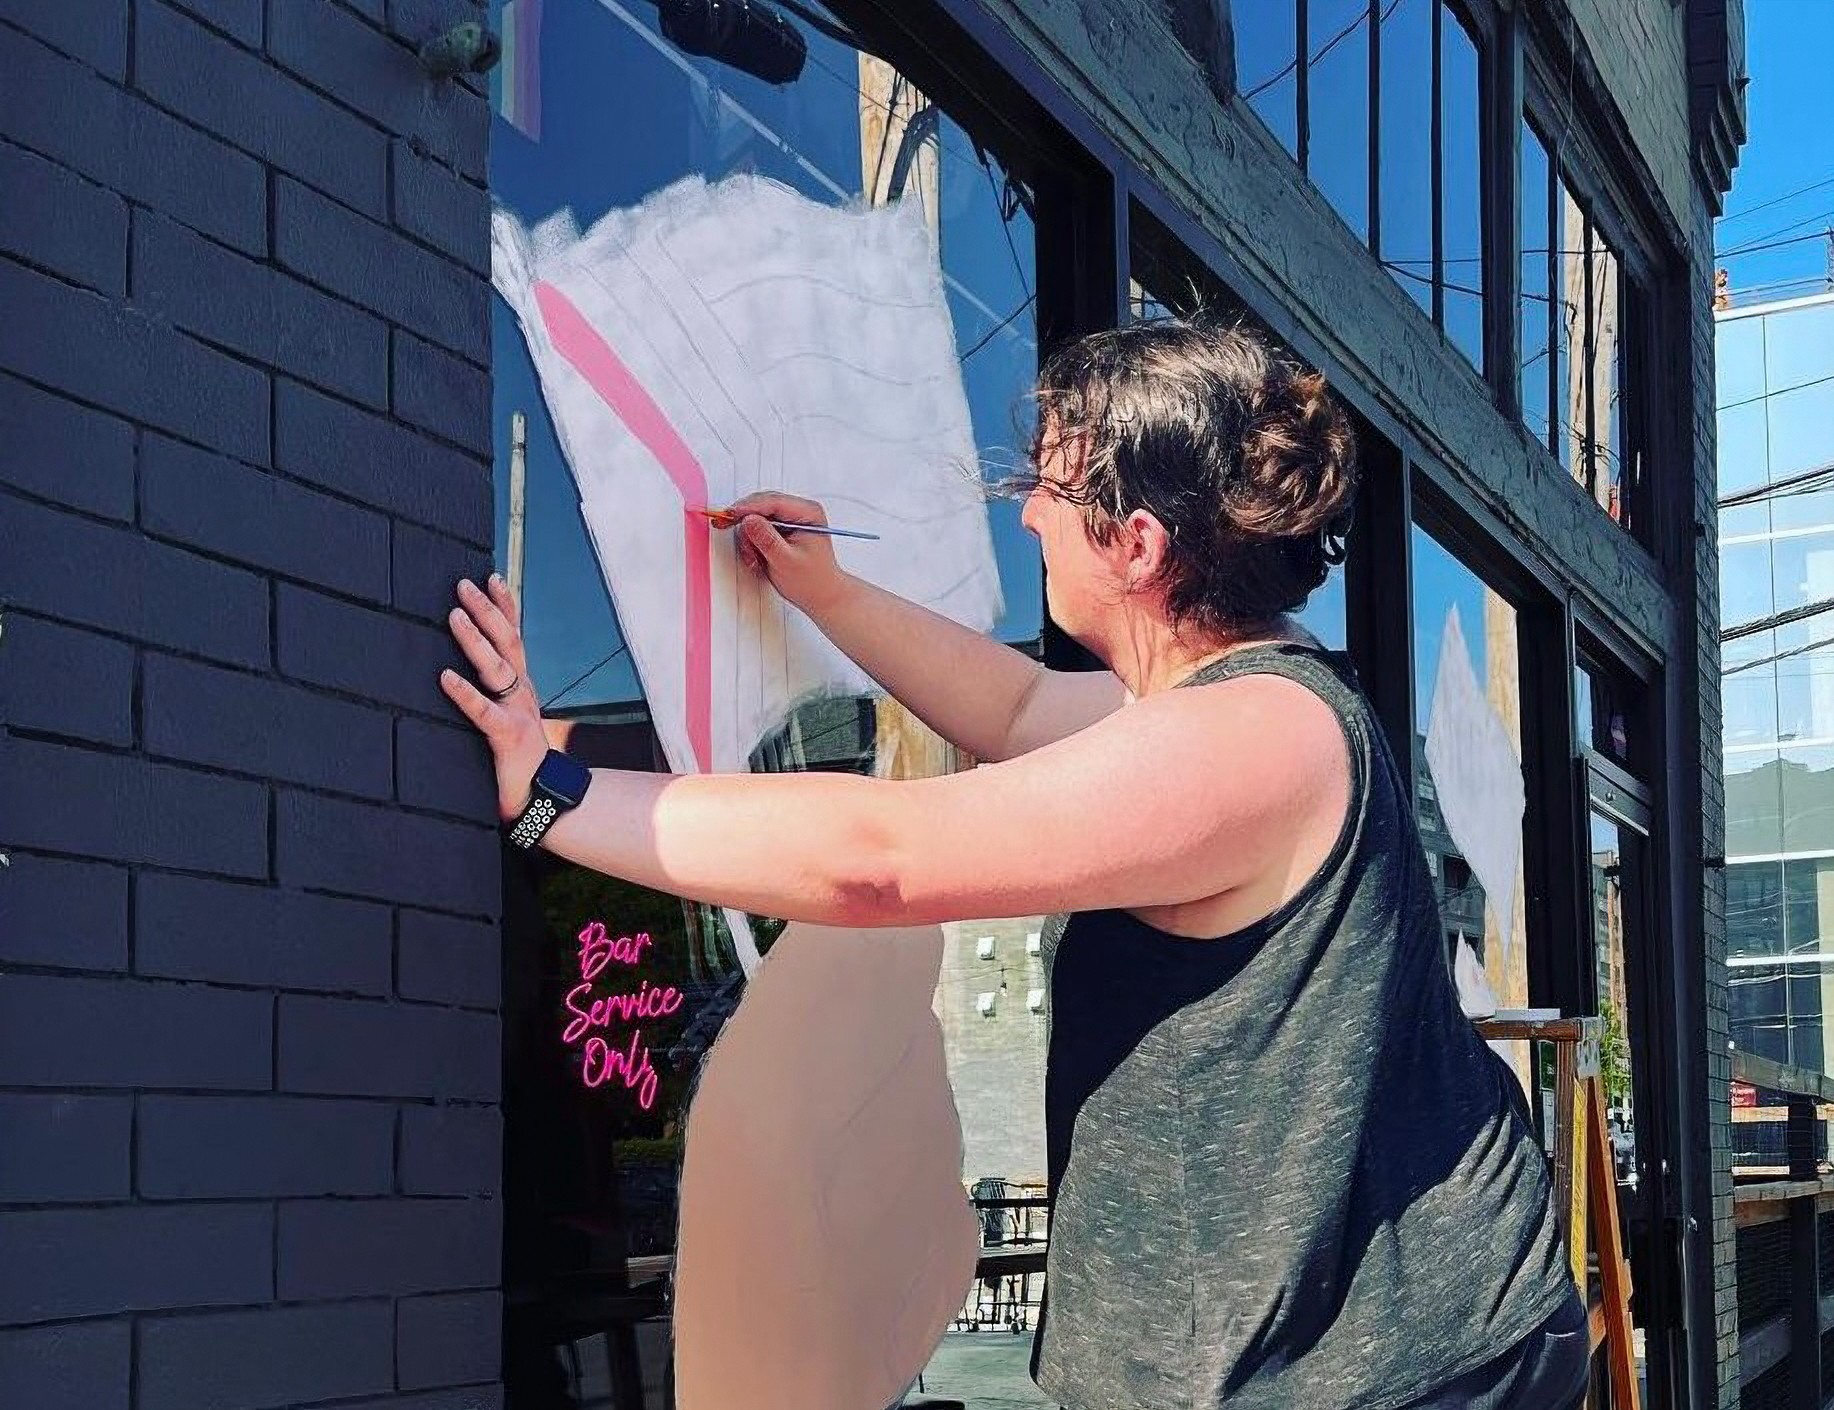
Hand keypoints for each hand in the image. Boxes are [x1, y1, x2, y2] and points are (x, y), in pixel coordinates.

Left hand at [439, 573, 549, 823]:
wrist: (542, 798)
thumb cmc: (518, 759)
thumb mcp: (508, 718)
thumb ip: (492, 696)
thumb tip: (461, 670)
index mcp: (521, 686)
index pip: (515, 637)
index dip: (505, 606)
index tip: (491, 577)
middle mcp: (522, 692)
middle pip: (508, 642)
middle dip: (487, 610)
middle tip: (463, 585)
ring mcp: (518, 711)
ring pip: (497, 667)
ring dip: (475, 639)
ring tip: (454, 616)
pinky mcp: (507, 735)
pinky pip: (483, 711)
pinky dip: (464, 693)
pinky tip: (445, 677)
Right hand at [723, 491, 850, 614]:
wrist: (820, 594)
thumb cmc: (812, 581)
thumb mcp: (786, 561)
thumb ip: (767, 540)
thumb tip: (749, 521)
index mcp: (808, 513)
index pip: (773, 501)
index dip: (748, 507)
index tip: (729, 514)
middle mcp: (799, 512)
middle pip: (762, 505)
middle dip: (746, 523)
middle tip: (725, 527)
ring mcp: (790, 520)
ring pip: (757, 517)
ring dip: (749, 537)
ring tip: (754, 559)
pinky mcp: (781, 529)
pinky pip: (758, 528)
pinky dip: (752, 542)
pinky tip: (756, 558)